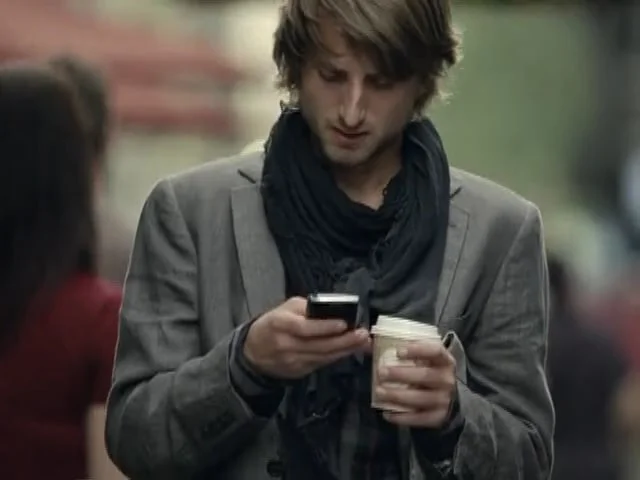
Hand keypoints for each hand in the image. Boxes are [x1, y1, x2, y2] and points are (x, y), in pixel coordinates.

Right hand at [244, 296, 370, 379]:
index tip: (344, 323)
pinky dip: (337, 357)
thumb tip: (334, 311)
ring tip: (363, 342)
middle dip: (344, 341)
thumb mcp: (284, 309)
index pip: (305, 327)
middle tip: (363, 335)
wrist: (253, 351)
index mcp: (281, 324)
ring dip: (346, 350)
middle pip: (319, 345)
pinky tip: (350, 350)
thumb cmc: (273, 323)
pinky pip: (322, 363)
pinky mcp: (299, 372)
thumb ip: (307, 309)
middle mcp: (286, 345)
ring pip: (323, 356)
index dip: (325, 327)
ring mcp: (293, 361)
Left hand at [376, 341, 456, 427]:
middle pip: (425, 376)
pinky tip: (386, 413)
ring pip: (421, 398)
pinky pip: (420, 418)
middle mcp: (447, 380)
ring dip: (398, 395)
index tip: (398, 351)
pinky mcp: (438, 417)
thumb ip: (407, 350)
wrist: (450, 397)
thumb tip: (371, 342)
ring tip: (379, 391)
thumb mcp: (426, 358)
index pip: (435, 352)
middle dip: (401, 374)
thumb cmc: (430, 371)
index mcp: (445, 361)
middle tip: (381, 372)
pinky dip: (402, 417)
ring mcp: (444, 400)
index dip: (418, 350)